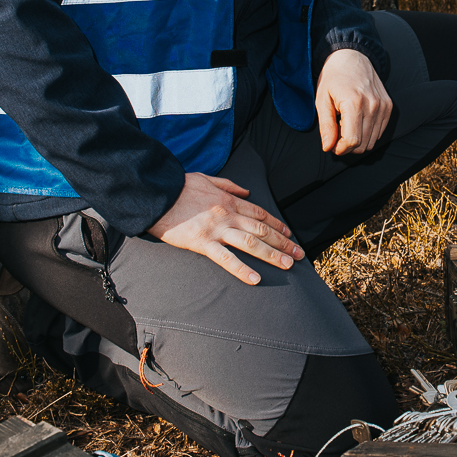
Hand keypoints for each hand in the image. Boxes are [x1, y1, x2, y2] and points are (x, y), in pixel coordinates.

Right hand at [146, 172, 304, 284]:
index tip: (289, 233)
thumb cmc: (179, 186)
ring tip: (288, 264)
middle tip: (298, 253)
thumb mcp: (206, 178)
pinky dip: (242, 269)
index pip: (260, 213)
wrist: (157, 193)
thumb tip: (246, 190)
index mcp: (229, 200)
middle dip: (283, 242)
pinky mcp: (202, 243)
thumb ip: (228, 184)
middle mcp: (228, 215)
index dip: (276, 224)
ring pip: (251, 243)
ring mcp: (217, 229)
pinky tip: (255, 279)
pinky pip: (226, 258)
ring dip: (272, 254)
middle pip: (261, 229)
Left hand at [315, 48, 391, 155]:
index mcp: (354, 103)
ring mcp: (383, 106)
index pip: (352, 141)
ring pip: (372, 140)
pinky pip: (379, 132)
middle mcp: (373, 105)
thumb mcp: (322, 100)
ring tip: (347, 125)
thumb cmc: (333, 78)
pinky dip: (368, 132)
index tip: (333, 146)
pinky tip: (357, 121)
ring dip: (358, 140)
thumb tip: (328, 147)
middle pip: (363, 144)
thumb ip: (326, 125)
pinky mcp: (388, 106)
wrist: (351, 57)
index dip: (341, 149)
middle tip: (337, 135)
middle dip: (348, 147)